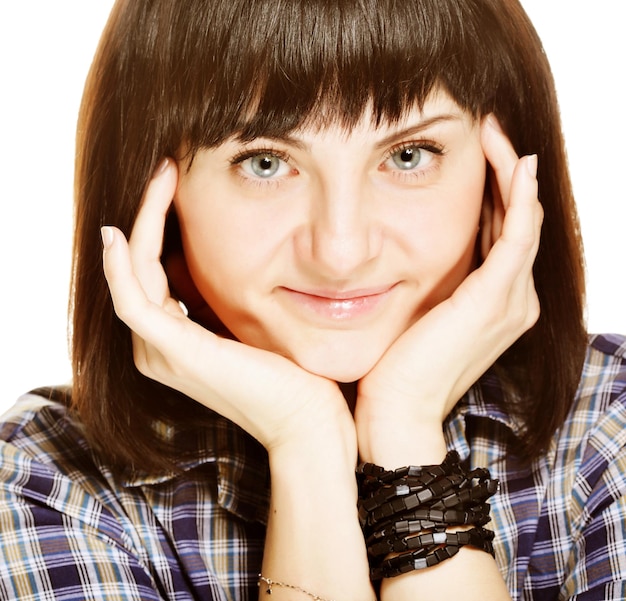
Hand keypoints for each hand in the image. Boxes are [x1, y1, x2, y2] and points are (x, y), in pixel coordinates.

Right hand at [101, 159, 352, 453]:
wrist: (309, 424)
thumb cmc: (296, 377)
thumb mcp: (260, 326)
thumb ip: (239, 300)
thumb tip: (248, 261)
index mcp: (178, 342)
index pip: (154, 272)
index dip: (160, 225)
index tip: (179, 182)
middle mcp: (159, 347)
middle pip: (138, 266)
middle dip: (149, 213)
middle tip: (167, 167)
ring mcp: (161, 351)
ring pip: (130, 272)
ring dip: (140, 221)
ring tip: (161, 175)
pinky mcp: (173, 350)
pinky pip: (131, 296)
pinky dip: (121, 261)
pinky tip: (125, 226)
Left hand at [355, 116, 542, 464]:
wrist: (396, 414)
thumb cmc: (395, 368)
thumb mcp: (414, 316)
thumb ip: (424, 284)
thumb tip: (397, 255)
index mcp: (495, 304)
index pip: (503, 234)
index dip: (495, 192)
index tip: (475, 154)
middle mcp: (514, 300)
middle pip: (517, 221)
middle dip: (505, 174)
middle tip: (488, 131)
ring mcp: (510, 301)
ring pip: (522, 221)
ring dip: (512, 175)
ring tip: (495, 133)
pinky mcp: (494, 301)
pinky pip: (517, 236)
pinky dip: (519, 199)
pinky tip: (515, 164)